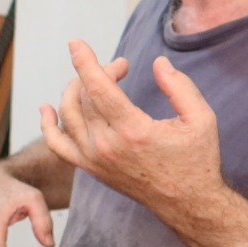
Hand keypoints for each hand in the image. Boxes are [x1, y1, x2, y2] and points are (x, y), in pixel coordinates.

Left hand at [39, 41, 222, 215]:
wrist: (187, 204)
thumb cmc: (197, 160)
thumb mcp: (201, 119)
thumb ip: (180, 87)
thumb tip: (158, 63)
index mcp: (133, 132)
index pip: (98, 89)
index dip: (85, 62)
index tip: (76, 42)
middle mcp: (107, 147)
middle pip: (85, 96)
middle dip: (98, 73)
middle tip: (121, 67)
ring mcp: (94, 160)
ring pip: (68, 115)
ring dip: (76, 90)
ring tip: (95, 79)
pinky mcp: (90, 169)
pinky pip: (58, 145)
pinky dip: (48, 126)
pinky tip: (46, 108)